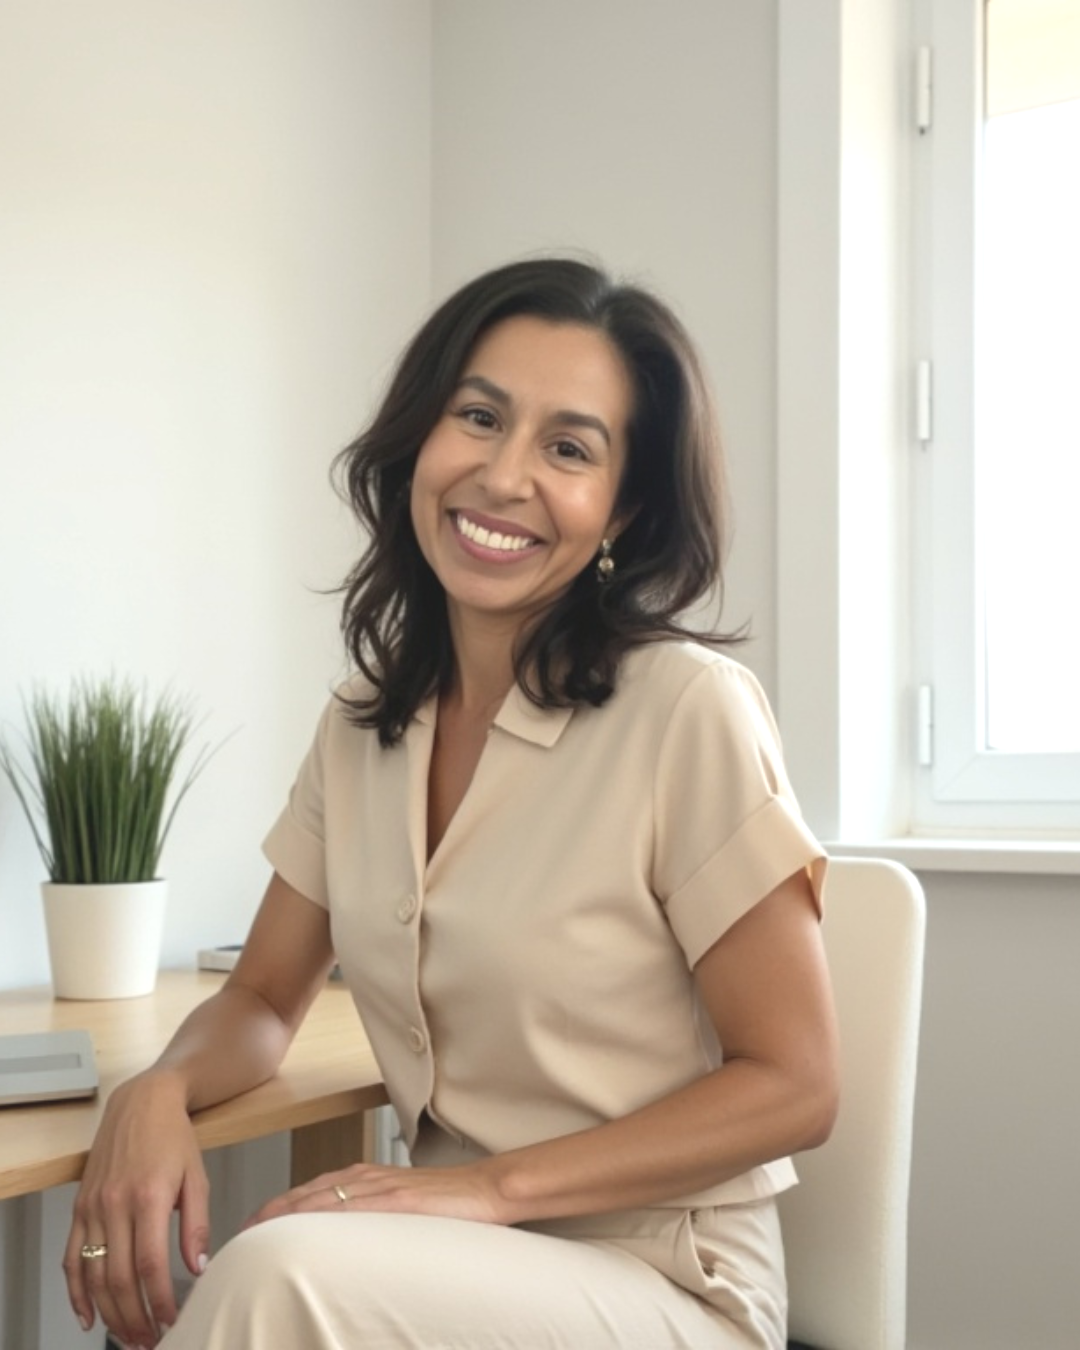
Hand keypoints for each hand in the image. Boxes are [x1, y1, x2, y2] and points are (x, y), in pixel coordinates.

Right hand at [63, 1072, 209, 1348]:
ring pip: (93, 1274)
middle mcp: (114, 1204)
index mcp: (148, 1197)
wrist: (142, 1101)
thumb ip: (196, 1224)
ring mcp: (92, 1207)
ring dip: (108, 1312)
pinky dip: (76, 1291)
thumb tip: (197, 1268)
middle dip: (134, 1317)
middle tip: (149, 1340)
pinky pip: (71, 1257)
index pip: (150, 1265)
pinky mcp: (79, 1207)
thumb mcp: (197, 1176)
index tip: (173, 1320)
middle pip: (118, 1278)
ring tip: (126, 1335)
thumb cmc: (173, 1136)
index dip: (160, 1300)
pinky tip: (88, 1314)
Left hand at [245, 1160, 506, 1228]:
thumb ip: (369, 1217)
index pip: (308, 1194)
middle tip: (240, 1236)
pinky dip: (324, 1215)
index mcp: (364, 1179)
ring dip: (287, 1215)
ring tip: (257, 1234)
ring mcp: (380, 1187)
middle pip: (305, 1194)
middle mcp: (366, 1178)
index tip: (249, 1229)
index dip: (276, 1210)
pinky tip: (307, 1227)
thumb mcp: (399, 1209)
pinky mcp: (397, 1200)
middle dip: (271, 1214)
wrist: (486, 1189)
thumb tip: (343, 1241)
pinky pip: (353, 1207)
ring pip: (321, 1198)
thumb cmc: (448, 1204)